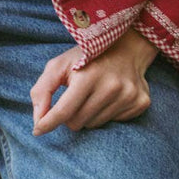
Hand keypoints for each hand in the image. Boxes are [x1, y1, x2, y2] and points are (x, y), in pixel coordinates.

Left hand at [30, 28, 158, 133]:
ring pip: (94, 125)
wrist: (127, 47)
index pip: (63, 111)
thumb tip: (38, 121)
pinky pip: (113, 123)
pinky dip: (106, 114)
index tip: (37, 131)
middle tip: (74, 98)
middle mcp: (111, 87)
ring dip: (87, 115)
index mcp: (88, 76)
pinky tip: (109, 98)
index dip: (47, 123)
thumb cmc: (86, 58)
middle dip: (69, 115)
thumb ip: (42, 90)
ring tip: (93, 95)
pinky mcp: (140, 103)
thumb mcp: (59, 65)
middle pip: (77, 123)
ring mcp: (128, 96)